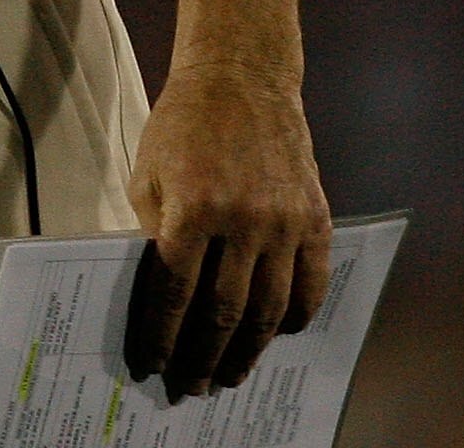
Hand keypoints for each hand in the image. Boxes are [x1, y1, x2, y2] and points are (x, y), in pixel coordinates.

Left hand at [122, 62, 330, 399]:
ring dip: (249, 349)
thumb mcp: (148, 175)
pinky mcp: (315, 216)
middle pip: (223, 311)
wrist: (241, 78)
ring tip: (232, 374)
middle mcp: (242, 219)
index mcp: (192, 208)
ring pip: (269, 308)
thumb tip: (159, 298)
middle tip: (193, 385)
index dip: (163, 336)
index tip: (155, 364)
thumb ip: (153, 234)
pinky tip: (281, 334)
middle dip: (204, 356)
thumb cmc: (183, 125)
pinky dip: (298, 316)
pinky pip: (312, 282)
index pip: (175, 294)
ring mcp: (283, 220)